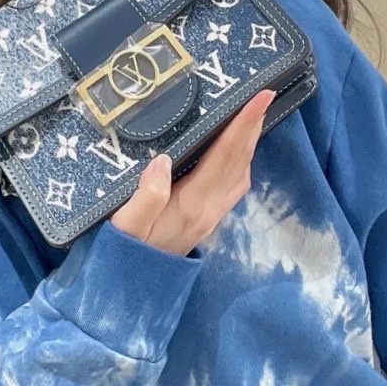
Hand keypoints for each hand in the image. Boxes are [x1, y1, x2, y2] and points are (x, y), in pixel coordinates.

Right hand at [109, 88, 277, 256]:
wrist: (130, 290)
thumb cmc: (123, 253)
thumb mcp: (125, 226)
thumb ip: (145, 196)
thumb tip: (163, 160)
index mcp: (192, 204)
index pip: (224, 157)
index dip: (243, 125)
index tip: (261, 97)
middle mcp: (209, 209)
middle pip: (239, 162)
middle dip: (253, 127)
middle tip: (264, 95)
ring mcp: (210, 217)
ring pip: (240, 174)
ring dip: (249, 144)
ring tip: (251, 116)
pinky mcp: (206, 220)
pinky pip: (233, 185)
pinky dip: (239, 161)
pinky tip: (234, 152)